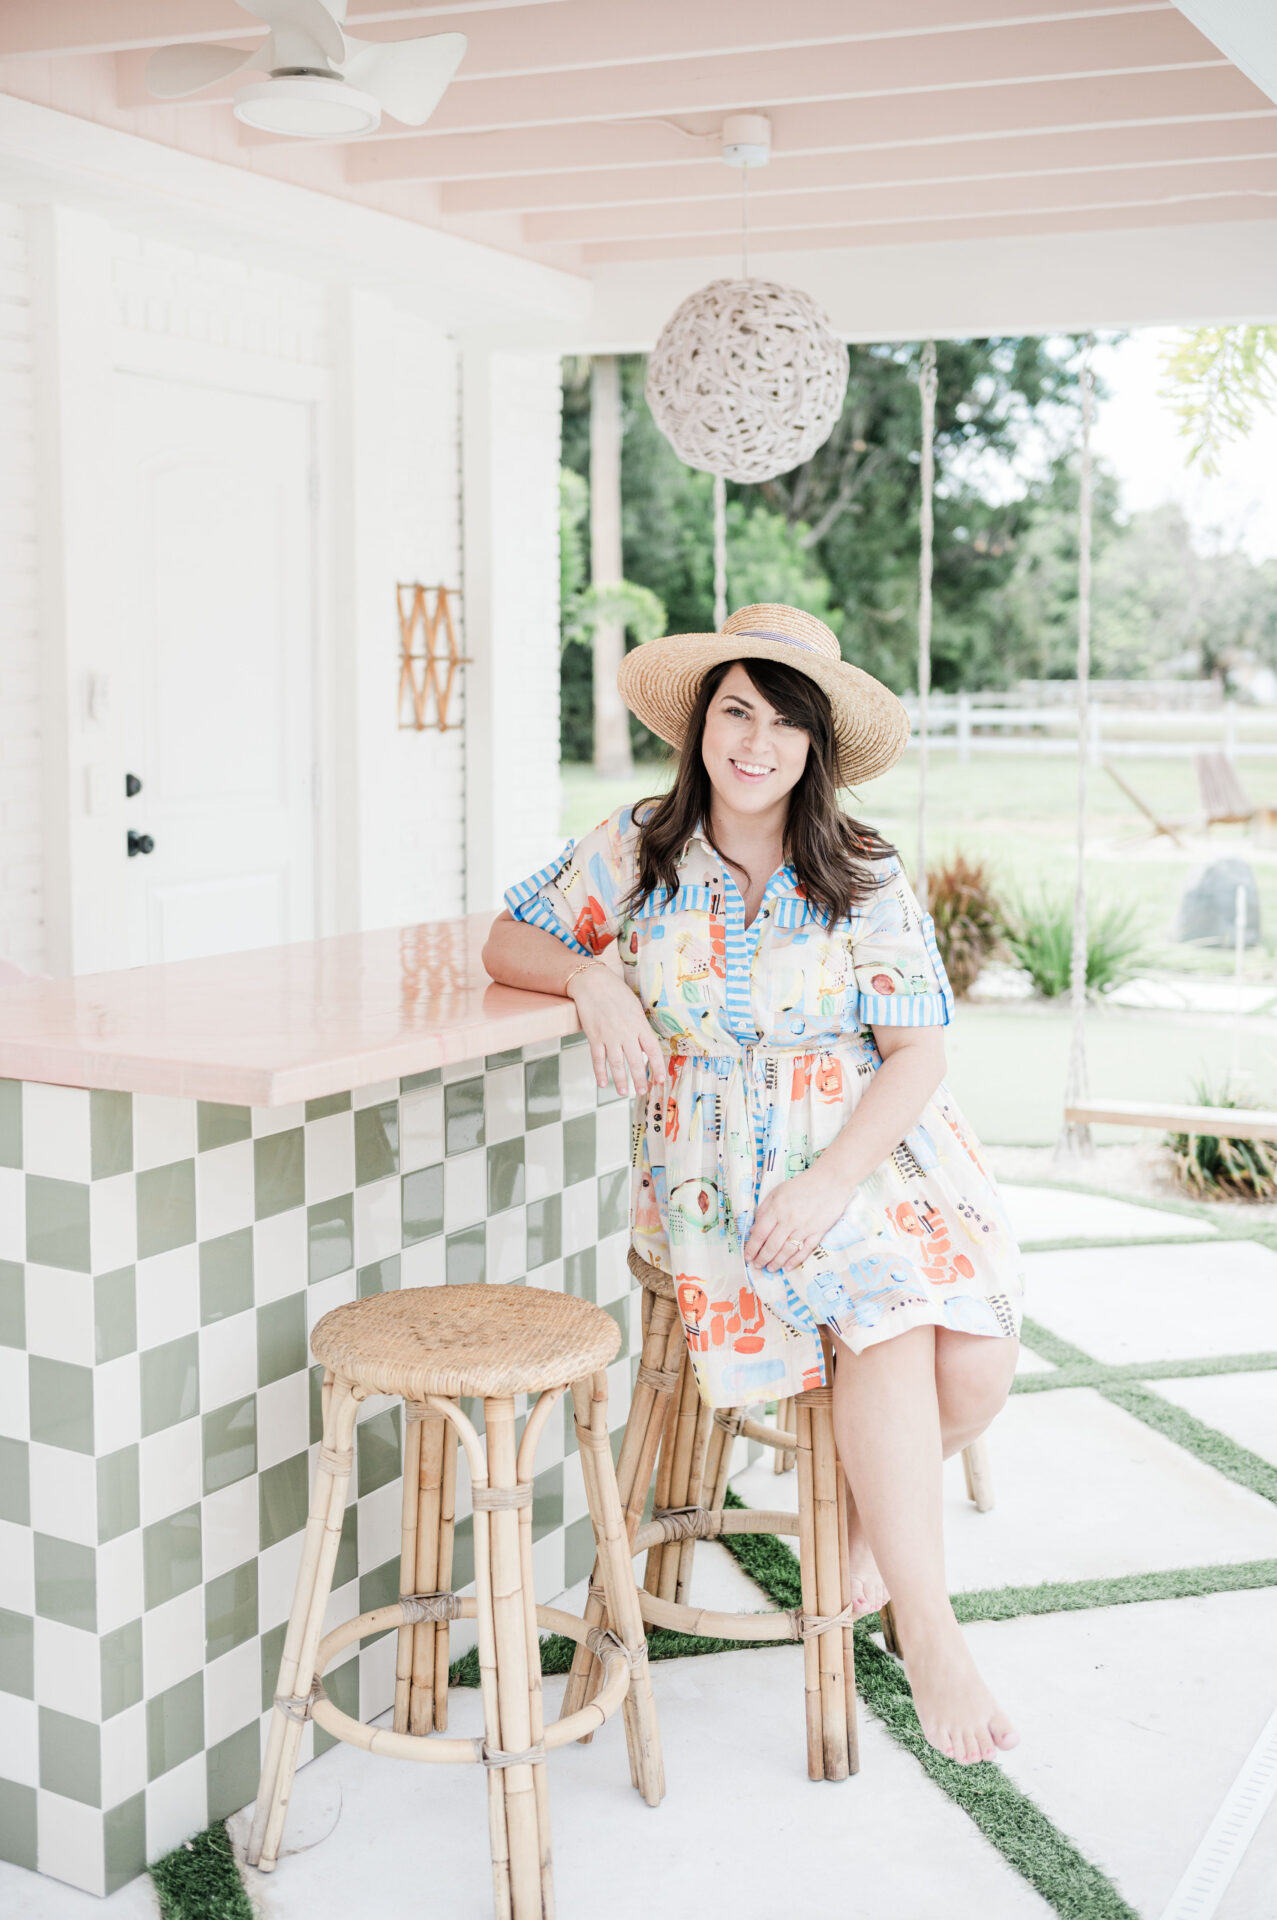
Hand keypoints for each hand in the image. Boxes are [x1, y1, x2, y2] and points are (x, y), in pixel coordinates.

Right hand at [568, 965, 665, 1096]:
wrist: (592, 982)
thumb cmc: (616, 992)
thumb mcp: (635, 1006)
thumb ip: (640, 1026)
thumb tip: (645, 1046)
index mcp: (639, 1024)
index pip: (653, 1050)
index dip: (658, 1067)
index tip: (660, 1079)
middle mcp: (626, 1032)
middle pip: (635, 1061)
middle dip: (639, 1079)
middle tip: (642, 1091)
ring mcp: (609, 1036)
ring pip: (616, 1064)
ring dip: (620, 1081)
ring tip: (622, 1092)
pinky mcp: (594, 1037)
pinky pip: (597, 1059)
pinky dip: (600, 1073)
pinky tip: (602, 1083)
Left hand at [744, 1162, 850, 1271]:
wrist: (830, 1181)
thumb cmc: (801, 1185)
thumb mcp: (777, 1191)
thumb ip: (764, 1210)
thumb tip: (753, 1230)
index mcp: (777, 1208)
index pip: (760, 1233)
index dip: (752, 1247)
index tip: (748, 1256)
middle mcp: (789, 1220)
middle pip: (772, 1245)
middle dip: (762, 1258)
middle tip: (758, 1265)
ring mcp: (804, 1227)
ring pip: (787, 1250)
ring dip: (777, 1262)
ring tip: (770, 1268)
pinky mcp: (818, 1232)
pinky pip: (805, 1250)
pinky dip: (795, 1260)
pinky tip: (788, 1267)